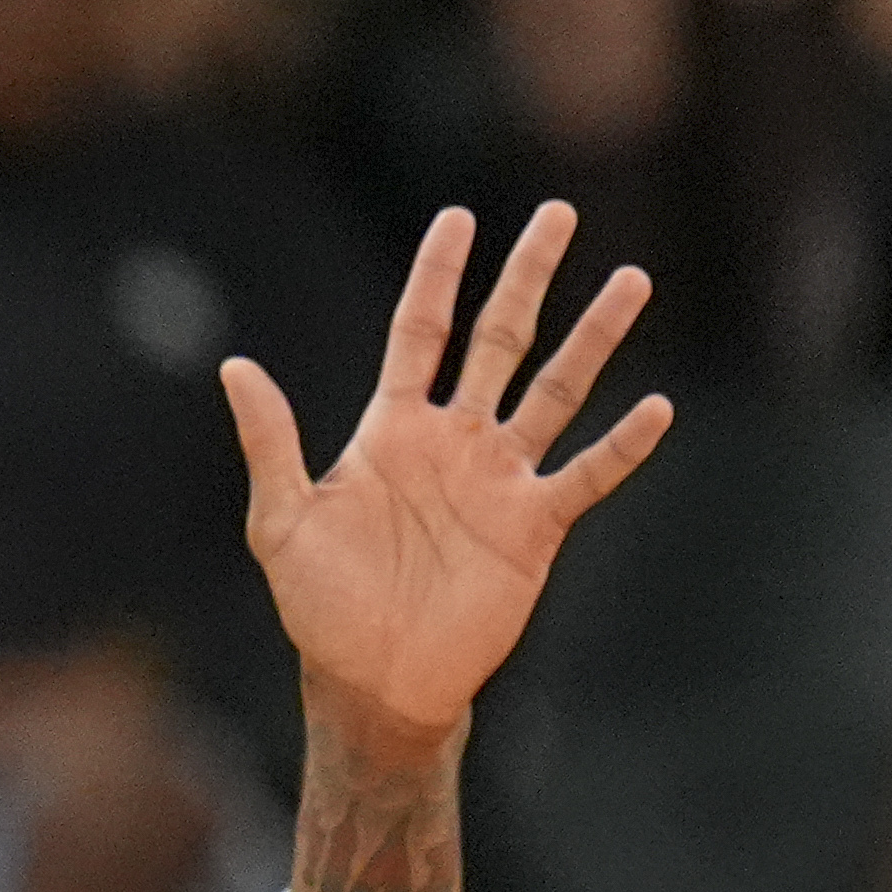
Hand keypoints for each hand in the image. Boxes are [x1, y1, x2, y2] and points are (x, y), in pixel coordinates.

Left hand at [224, 201, 670, 755]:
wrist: (373, 678)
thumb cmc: (319, 603)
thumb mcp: (281, 520)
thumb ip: (270, 443)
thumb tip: (235, 367)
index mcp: (391, 429)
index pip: (420, 332)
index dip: (438, 276)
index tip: (459, 218)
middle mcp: (453, 440)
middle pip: (500, 340)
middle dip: (527, 278)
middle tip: (558, 213)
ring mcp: (499, 478)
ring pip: (558, 390)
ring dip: (594, 337)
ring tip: (632, 279)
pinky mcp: (535, 525)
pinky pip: (587, 473)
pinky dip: (622, 445)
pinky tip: (656, 407)